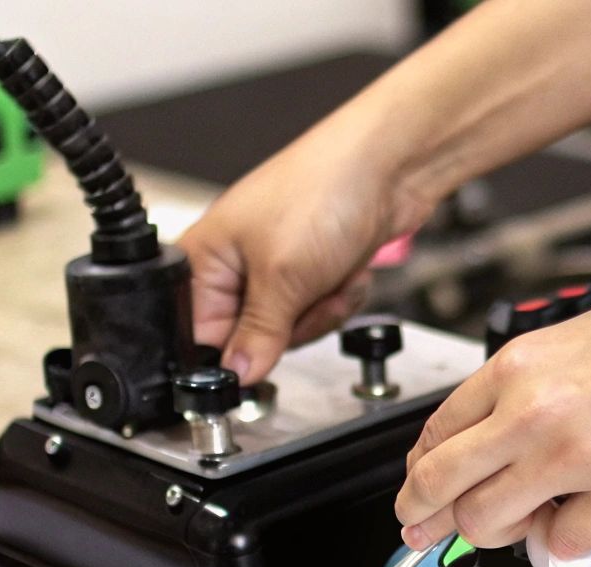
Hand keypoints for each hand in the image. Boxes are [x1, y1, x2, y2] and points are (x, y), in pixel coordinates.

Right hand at [179, 112, 437, 383]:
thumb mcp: (282, 276)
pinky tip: (346, 268)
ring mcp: (276, 268)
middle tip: (306, 293)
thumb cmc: (323, 191)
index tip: (266, 353)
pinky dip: (342, 297)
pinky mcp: (313, 271)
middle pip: (253, 341)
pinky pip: (322, 312)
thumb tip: (238, 375)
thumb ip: (257, 334)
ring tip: (328, 273)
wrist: (389, 167)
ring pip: (293, 331)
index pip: (201, 339)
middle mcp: (233, 265)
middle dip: (292, 325)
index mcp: (202, 260)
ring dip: (322, 310)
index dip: (236, 355)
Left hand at [395, 274, 590, 558]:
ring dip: (502, 536)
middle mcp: (535, 409)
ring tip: (528, 525)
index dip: (419, 476)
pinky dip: (566, 546)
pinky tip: (582, 529)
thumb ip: (533, 393)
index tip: (420, 497)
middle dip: (426, 520)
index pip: (435, 433)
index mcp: (519, 366)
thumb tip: (505, 447)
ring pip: (488, 524)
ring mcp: (575, 454)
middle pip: (441, 486)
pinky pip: (563, 544)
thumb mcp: (578, 343)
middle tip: (426, 536)